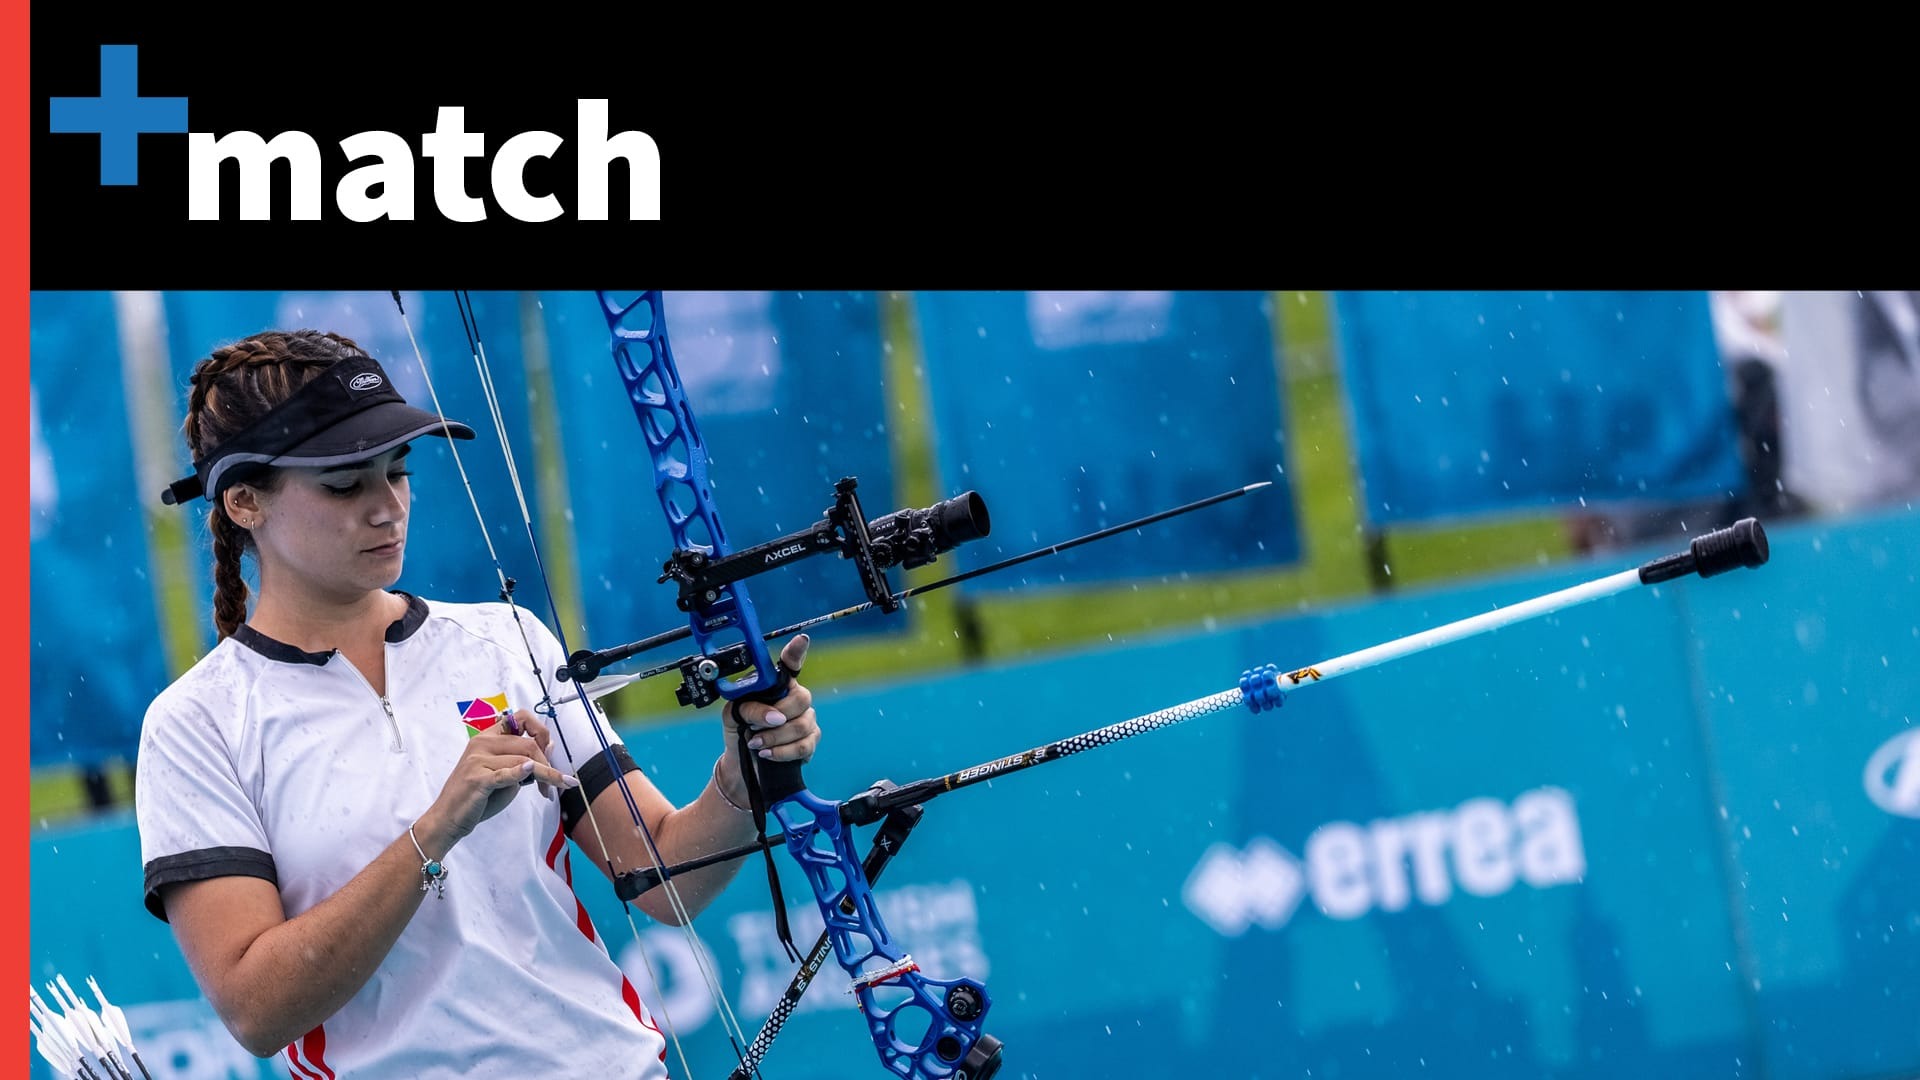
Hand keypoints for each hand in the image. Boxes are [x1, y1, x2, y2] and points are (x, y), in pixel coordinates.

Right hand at [417, 720, 577, 854]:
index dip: (541, 731)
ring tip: (550, 791)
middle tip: (556, 783)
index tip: (550, 750)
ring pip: (524, 761)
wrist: (448, 818)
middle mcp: (482, 744)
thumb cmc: (476, 798)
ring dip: (545, 777)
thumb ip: (523, 760)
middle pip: (528, 744)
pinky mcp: (477, 779)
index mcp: (487, 738)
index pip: (520, 718)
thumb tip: (550, 745)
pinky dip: (520, 773)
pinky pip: (505, 773)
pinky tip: (532, 773)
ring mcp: (477, 760)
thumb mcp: (504, 775)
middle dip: (548, 764)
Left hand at [718, 635, 821, 788]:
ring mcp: (806, 720)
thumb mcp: (733, 715)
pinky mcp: (810, 742)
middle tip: (754, 728)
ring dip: (774, 737)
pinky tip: (767, 753)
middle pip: (801, 698)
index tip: (802, 640)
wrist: (741, 765)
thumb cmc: (738, 732)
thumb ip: (750, 708)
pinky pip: (804, 745)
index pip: (791, 664)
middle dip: (775, 716)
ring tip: (755, 743)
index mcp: (776, 685)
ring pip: (802, 725)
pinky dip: (782, 751)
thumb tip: (775, 717)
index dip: (797, 651)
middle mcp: (795, 699)